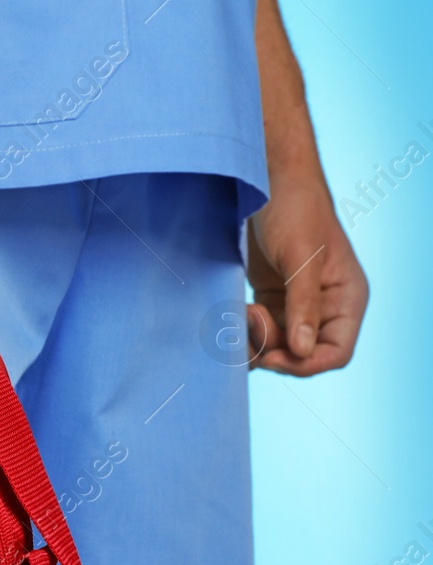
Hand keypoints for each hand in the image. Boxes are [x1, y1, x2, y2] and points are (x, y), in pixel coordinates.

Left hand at [245, 178, 367, 374]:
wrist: (267, 184)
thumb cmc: (295, 210)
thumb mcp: (301, 258)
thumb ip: (303, 304)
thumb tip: (302, 350)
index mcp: (346, 298)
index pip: (336, 353)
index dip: (305, 364)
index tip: (272, 355)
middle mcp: (326, 308)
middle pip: (302, 355)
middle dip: (273, 348)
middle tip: (250, 319)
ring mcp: (297, 306)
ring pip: (277, 347)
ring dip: (255, 341)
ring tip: (240, 312)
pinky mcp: (272, 301)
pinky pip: (261, 332)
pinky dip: (245, 332)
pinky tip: (234, 312)